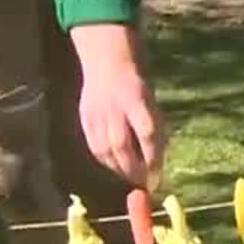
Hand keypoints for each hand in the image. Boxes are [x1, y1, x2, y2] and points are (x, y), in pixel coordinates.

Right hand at [69, 23, 163, 188]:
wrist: (106, 60)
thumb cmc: (137, 81)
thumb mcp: (151, 98)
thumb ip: (153, 124)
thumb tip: (157, 157)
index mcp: (137, 99)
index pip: (147, 134)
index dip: (153, 158)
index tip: (158, 176)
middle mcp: (115, 108)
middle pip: (123, 147)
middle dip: (134, 170)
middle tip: (144, 183)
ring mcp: (97, 114)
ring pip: (106, 150)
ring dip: (119, 169)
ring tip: (130, 178)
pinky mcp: (85, 119)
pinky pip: (94, 146)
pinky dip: (105, 161)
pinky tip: (114, 167)